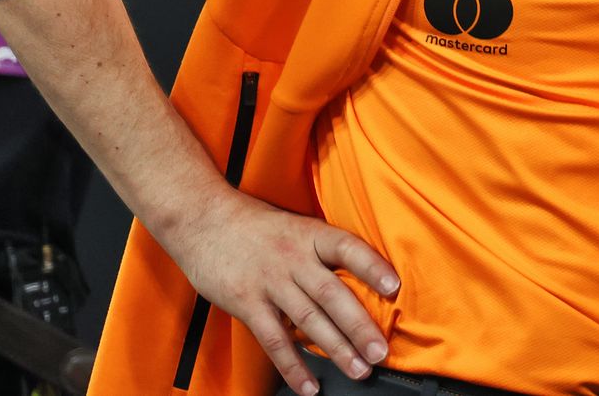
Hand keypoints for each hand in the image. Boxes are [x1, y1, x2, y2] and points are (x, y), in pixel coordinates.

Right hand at [161, 186, 399, 395]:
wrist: (203, 220)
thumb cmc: (256, 225)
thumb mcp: (296, 226)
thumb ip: (322, 251)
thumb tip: (357, 278)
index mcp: (311, 235)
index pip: (348, 248)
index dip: (373, 267)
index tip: (395, 287)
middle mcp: (294, 258)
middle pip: (333, 294)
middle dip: (360, 326)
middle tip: (380, 352)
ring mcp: (270, 282)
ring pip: (308, 320)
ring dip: (336, 349)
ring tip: (358, 369)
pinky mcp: (246, 304)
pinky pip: (274, 340)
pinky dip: (292, 366)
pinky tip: (308, 385)